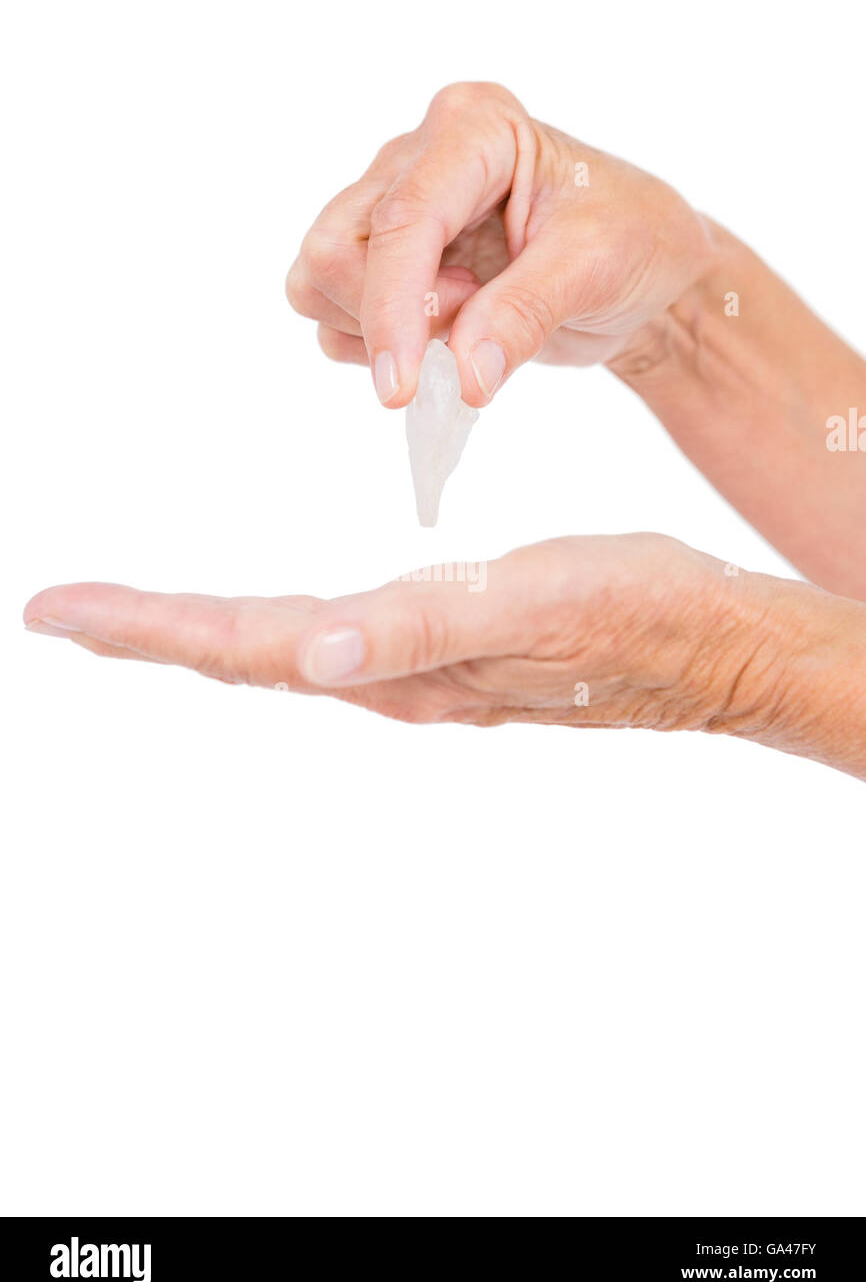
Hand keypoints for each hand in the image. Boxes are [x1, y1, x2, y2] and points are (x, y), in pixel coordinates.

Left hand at [24, 534, 865, 775]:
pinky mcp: (450, 651)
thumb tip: (314, 657)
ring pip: (283, 651)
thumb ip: (423, 630)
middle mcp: (393, 677)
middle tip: (63, 612)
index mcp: (398, 663)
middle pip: (244, 655)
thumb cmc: (638, 617)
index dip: (148, 627)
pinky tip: (273, 628)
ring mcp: (420, 670)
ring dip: (200, 633)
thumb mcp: (536, 605)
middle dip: (149, 632)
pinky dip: (271, 629)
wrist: (715, 643)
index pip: (246, 646)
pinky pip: (334, 641)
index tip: (55, 611)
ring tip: (134, 615)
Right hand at [285, 82, 712, 406]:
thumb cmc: (635, 243)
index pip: (401, 219)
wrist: (644, 268)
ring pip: (318, 282)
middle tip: (472, 320)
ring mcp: (389, 205)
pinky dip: (376, 345)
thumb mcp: (597, 269)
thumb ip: (526, 315)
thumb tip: (465, 378)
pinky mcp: (382, 258)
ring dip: (379, 330)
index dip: (391, 308)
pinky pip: (332, 315)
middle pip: (334, 250)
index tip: (400, 387)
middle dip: (390, 314)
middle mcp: (416, 155)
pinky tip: (444, 331)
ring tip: (464, 319)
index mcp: (473, 128)